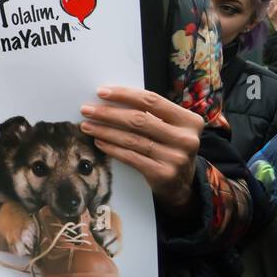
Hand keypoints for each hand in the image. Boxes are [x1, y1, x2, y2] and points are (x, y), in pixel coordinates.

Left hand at [80, 85, 202, 212]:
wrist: (182, 184)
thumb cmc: (170, 148)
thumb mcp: (171, 128)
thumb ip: (151, 114)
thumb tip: (112, 100)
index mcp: (190, 121)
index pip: (152, 101)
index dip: (124, 95)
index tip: (101, 92)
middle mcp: (185, 138)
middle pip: (139, 120)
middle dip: (108, 114)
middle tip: (86, 110)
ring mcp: (175, 158)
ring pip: (132, 139)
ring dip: (105, 131)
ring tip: (87, 126)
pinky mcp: (163, 174)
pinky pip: (130, 157)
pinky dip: (112, 148)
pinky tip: (99, 142)